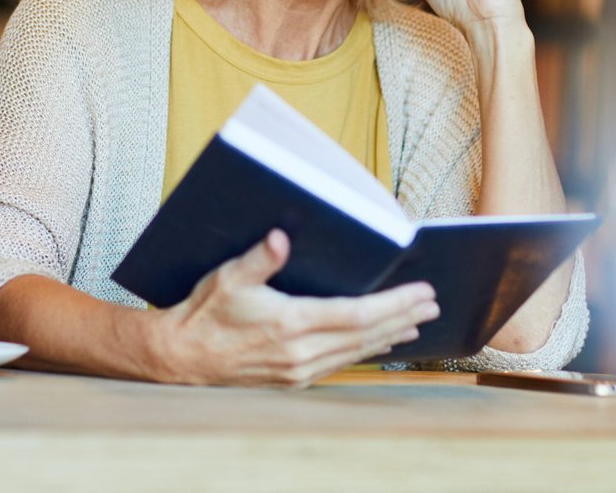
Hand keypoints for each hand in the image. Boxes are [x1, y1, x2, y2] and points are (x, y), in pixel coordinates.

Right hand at [153, 229, 439, 387]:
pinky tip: (380, 342)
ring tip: (417, 322)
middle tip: (433, 303)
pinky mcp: (294, 378)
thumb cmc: (204, 313)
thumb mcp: (227, 278)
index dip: (394, 304)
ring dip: (391, 335)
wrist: (182, 357)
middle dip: (403, 316)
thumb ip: (258, 258)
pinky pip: (341, 362)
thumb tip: (280, 237)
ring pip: (358, 352)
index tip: (421, 292)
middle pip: (367, 335)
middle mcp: (300, 352)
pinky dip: (367, 349)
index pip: (357, 314)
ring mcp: (299, 370)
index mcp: (290, 323)